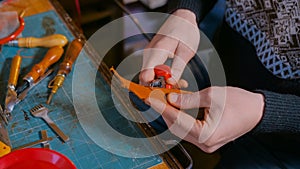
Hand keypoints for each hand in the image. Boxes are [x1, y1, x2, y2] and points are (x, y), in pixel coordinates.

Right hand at [139, 9, 199, 87]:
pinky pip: (153, 70)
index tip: (163, 93)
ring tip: (179, 83)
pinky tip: (174, 77)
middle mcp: (150, 53)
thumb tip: (170, 83)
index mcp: (158, 50)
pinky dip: (162, 77)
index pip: (146, 73)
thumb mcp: (186, 52)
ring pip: (149, 75)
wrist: (183, 19)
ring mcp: (149, 54)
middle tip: (176, 89)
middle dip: (159, 87)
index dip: (152, 86)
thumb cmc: (185, 31)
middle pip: (146, 77)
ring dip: (162, 83)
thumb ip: (177, 68)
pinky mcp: (152, 56)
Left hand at [146, 87, 264, 152]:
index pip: (176, 120)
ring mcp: (206, 143)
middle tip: (157, 97)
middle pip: (176, 127)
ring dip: (172, 115)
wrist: (257, 111)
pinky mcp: (207, 140)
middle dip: (165, 111)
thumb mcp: (212, 95)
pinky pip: (189, 130)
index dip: (162, 108)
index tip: (151, 99)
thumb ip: (188, 99)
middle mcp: (205, 143)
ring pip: (181, 130)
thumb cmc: (241, 103)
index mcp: (207, 134)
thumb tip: (171, 99)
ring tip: (166, 100)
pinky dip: (181, 119)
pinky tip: (177, 107)